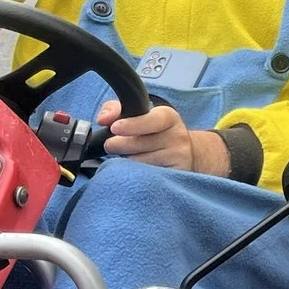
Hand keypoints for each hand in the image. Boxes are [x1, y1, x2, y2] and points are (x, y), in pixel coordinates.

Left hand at [96, 97, 228, 175]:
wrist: (186, 153)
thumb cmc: (153, 131)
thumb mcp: (140, 114)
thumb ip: (116, 110)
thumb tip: (102, 119)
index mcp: (168, 117)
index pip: (152, 120)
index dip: (132, 125)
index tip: (114, 128)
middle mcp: (177, 136)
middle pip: (140, 144)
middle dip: (119, 145)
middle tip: (111, 146)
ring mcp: (179, 157)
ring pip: (140, 163)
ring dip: (127, 161)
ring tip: (130, 156)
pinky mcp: (177, 175)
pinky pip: (147, 178)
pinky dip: (136, 175)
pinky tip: (137, 170)